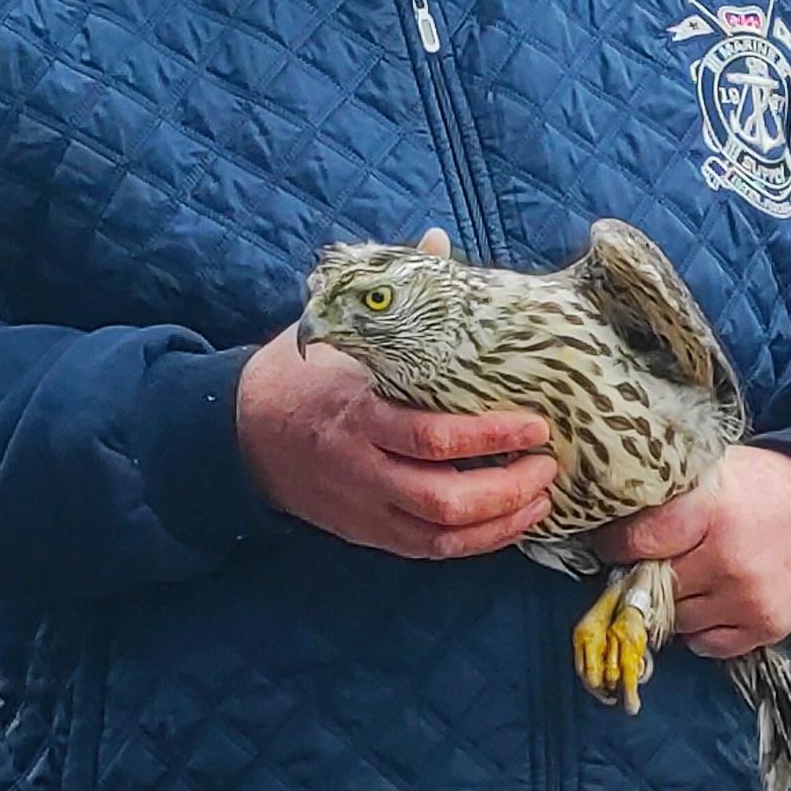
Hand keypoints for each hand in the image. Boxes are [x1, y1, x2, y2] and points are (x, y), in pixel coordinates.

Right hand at [236, 329, 555, 558]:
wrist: (243, 437)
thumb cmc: (300, 379)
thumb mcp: (337, 334)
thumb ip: (393, 298)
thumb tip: (439, 240)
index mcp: (359, 416)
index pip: (433, 438)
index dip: (491, 436)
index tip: (536, 424)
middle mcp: (363, 470)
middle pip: (443, 499)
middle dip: (506, 489)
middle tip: (547, 465)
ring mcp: (365, 508)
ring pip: (440, 535)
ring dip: (499, 523)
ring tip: (540, 499)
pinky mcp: (369, 534)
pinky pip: (429, 550)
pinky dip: (474, 543)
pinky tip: (508, 523)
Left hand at [593, 446, 790, 657]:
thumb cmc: (762, 488)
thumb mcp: (714, 473)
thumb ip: (669, 499)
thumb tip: (613, 521)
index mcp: (710, 511)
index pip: (638, 541)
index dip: (615, 545)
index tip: (610, 545)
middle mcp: (728, 559)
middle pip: (653, 586)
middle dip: (644, 577)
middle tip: (649, 565)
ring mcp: (748, 598)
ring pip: (675, 620)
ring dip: (672, 604)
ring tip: (687, 579)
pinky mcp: (766, 626)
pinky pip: (707, 645)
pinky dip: (699, 629)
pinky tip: (709, 601)